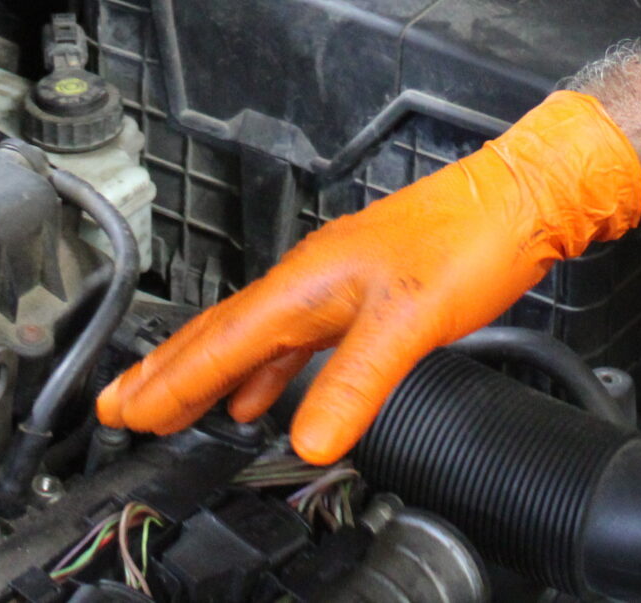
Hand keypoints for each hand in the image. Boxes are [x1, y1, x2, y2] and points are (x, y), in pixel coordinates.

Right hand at [95, 91, 640, 462]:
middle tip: (118, 406)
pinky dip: (261, 373)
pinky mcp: (360, 295)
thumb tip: (308, 441)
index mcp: (306, 281)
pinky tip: (259, 396)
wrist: (522, 199)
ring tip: (169, 404)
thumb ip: (356, 382)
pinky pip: (289, 341)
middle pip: (220, 335)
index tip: (126, 409)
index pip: (222, 342)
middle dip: (166, 375)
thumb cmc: (470, 239)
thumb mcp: (412, 320)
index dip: (172, 382)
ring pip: (251, 340)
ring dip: (207, 375)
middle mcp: (309, 280)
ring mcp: (333, 285)